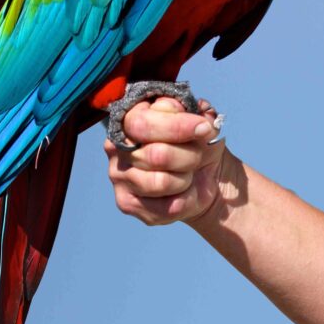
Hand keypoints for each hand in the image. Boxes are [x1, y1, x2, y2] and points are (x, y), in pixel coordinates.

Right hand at [104, 96, 226, 225]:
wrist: (207, 178)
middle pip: (156, 154)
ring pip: (161, 182)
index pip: (143, 122)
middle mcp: (116, 145)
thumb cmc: (199, 145)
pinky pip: (166, 207)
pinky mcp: (125, 202)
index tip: (204, 129)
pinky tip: (183, 192)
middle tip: (198, 156)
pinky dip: (186, 199)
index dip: (177, 126)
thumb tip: (200, 119)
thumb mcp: (204, 124)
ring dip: (186, 179)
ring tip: (188, 174)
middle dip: (189, 156)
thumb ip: (199, 116)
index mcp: (130, 117)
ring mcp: (118, 175)